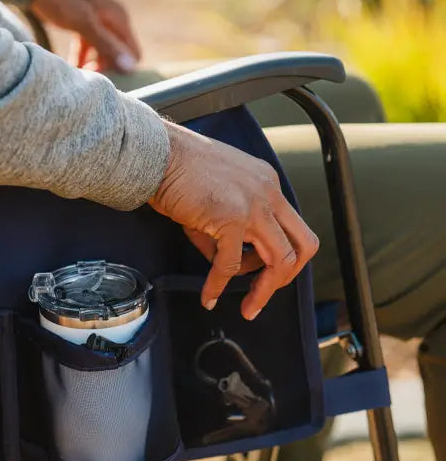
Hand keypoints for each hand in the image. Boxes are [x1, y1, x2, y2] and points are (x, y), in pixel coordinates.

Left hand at [31, 0, 140, 72]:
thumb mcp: (83, 22)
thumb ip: (106, 44)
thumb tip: (131, 66)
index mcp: (118, 15)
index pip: (132, 53)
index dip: (120, 69)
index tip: (99, 77)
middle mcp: (112, 17)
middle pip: (118, 54)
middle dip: (104, 68)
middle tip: (83, 76)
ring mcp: (98, 19)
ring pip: (102, 51)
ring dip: (91, 65)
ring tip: (74, 73)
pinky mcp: (83, 21)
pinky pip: (88, 45)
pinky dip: (80, 57)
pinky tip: (69, 66)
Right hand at [149, 121, 318, 319]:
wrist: (156, 154)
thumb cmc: (175, 170)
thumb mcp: (212, 200)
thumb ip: (224, 232)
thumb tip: (224, 265)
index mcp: (266, 184)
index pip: (293, 229)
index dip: (282, 259)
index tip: (262, 276)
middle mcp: (268, 193)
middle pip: (303, 246)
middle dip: (286, 278)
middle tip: (263, 297)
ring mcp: (253, 205)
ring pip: (281, 259)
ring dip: (265, 290)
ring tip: (248, 307)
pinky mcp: (230, 218)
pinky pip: (231, 264)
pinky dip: (219, 285)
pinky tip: (209, 297)